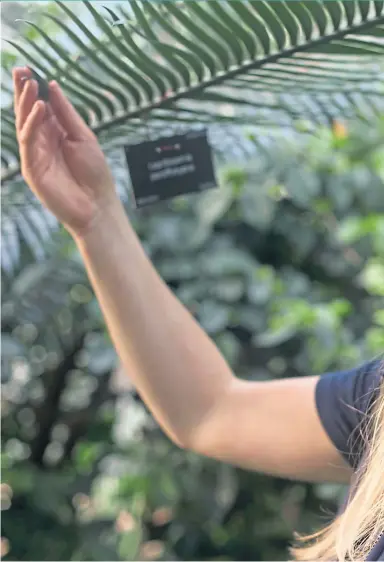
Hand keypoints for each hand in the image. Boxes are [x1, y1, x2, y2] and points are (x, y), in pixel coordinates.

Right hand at [13, 66, 117, 236]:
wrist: (97, 205)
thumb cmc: (94, 173)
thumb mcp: (83, 136)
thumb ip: (67, 114)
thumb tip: (52, 86)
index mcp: (55, 133)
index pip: (40, 106)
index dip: (34, 88)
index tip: (30, 69)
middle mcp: (42, 142)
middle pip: (28, 112)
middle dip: (23, 91)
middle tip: (21, 70)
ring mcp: (35, 155)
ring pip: (24, 124)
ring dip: (25, 104)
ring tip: (30, 84)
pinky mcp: (32, 168)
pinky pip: (28, 142)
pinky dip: (32, 124)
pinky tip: (39, 109)